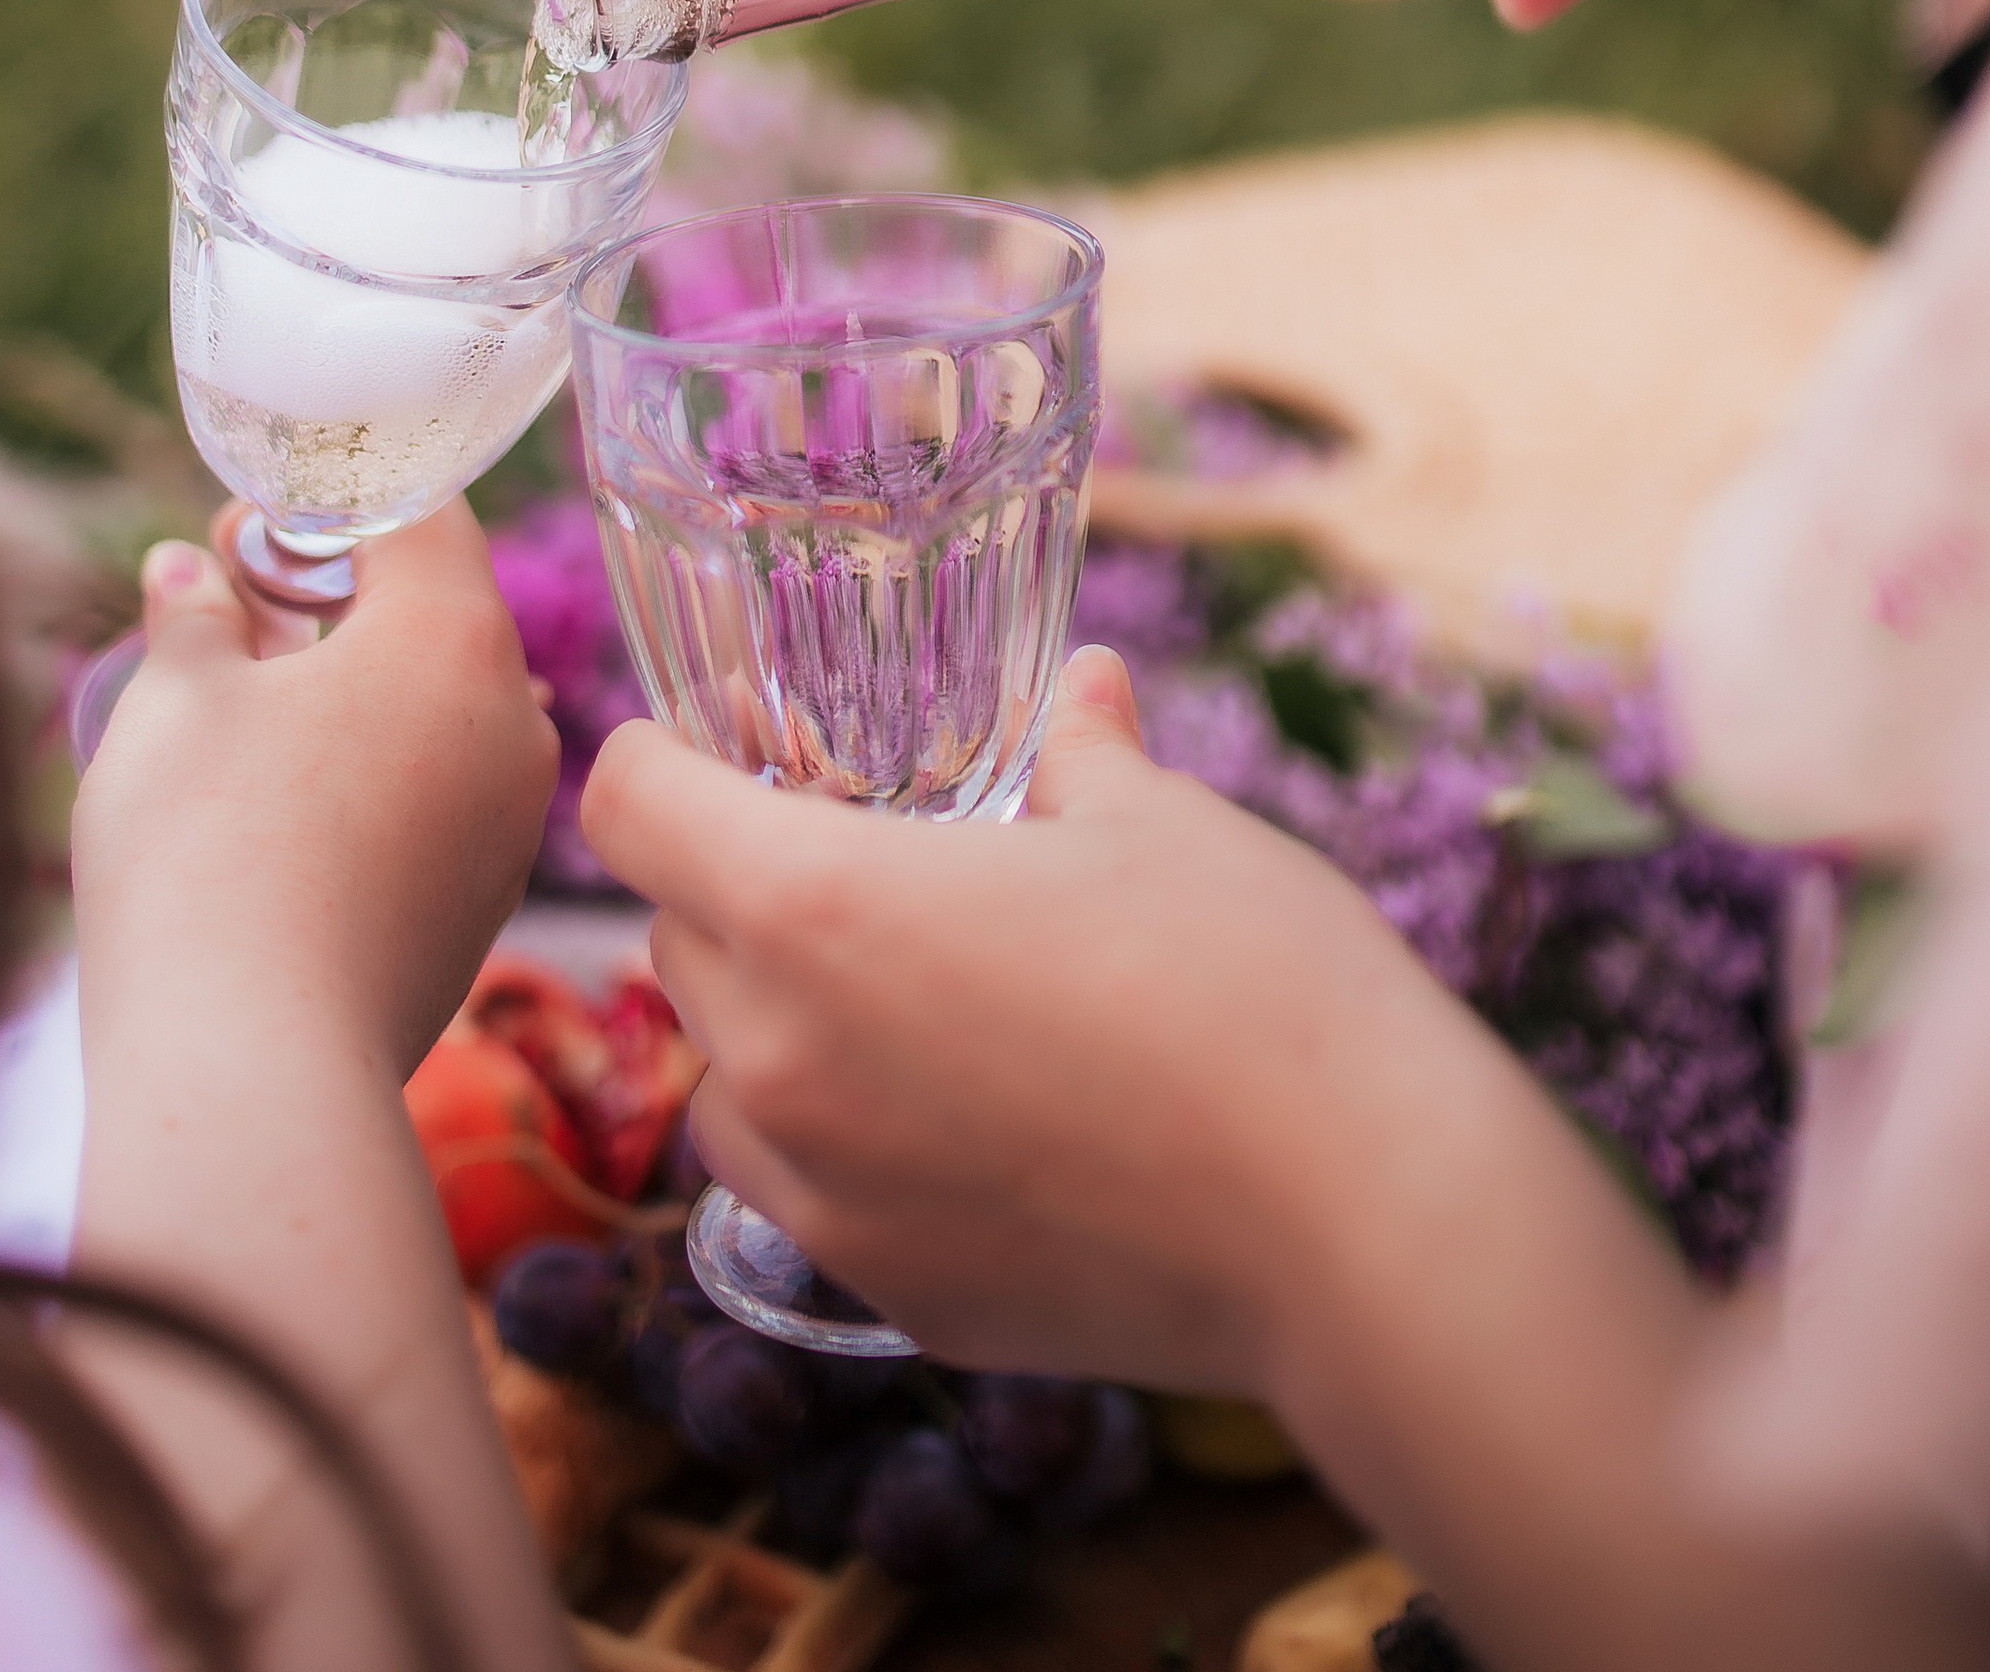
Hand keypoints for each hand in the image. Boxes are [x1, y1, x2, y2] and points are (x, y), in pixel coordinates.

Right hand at [73, 497, 554, 1084]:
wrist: (252, 1073)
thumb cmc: (204, 857)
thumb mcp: (175, 701)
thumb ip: (195, 614)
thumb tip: (191, 571)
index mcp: (454, 633)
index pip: (419, 507)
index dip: (322, 503)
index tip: (239, 538)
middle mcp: (513, 716)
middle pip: (437, 609)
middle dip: (336, 599)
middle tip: (231, 619)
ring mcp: (511, 818)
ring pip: (439, 709)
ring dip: (355, 695)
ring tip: (248, 722)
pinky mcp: (486, 901)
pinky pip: (440, 798)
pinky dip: (375, 780)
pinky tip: (287, 817)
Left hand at [587, 667, 1989, 1668]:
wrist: (1359, 1223)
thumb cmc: (1253, 983)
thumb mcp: (1160, 822)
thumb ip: (1079, 751)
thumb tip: (1082, 689)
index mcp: (815, 908)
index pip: (630, 806)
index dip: (661, 758)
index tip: (714, 747)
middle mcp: (781, 1062)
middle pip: (671, 942)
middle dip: (733, 888)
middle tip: (851, 853)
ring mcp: (828, 1203)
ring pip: (726, 1086)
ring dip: (776, 1026)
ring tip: (910, 993)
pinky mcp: (895, 1300)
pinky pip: (811, 1199)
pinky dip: (849, 1146)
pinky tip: (974, 1116)